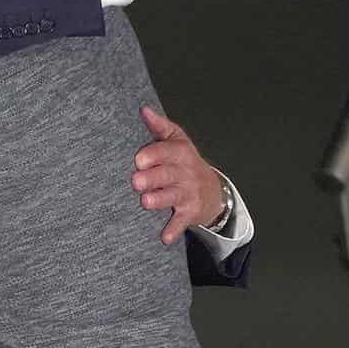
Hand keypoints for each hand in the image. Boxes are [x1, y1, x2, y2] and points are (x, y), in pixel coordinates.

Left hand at [131, 106, 225, 244]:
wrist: (213, 190)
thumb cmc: (184, 161)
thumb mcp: (177, 140)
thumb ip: (159, 127)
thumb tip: (143, 109)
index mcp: (181, 153)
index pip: (168, 152)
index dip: (155, 155)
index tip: (139, 159)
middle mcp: (186, 173)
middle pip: (168, 175)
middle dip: (153, 178)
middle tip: (135, 181)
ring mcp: (189, 194)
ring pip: (173, 197)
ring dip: (160, 200)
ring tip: (145, 202)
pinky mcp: (190, 213)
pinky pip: (181, 222)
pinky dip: (174, 230)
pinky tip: (164, 238)